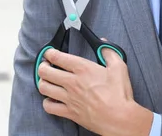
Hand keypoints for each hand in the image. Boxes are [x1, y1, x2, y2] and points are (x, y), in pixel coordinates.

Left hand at [37, 45, 152, 135]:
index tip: (49, 53)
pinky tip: (52, 99)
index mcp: (83, 69)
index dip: (49, 53)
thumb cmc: (119, 94)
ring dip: (42, 82)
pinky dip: (47, 102)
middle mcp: (72, 82)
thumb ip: (109, 52)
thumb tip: (103, 43)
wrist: (119, 118)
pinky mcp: (69, 112)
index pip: (57, 57)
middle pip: (45, 71)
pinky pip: (49, 107)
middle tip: (44, 65)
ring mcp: (69, 98)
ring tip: (46, 80)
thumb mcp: (119, 67)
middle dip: (42, 66)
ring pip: (44, 88)